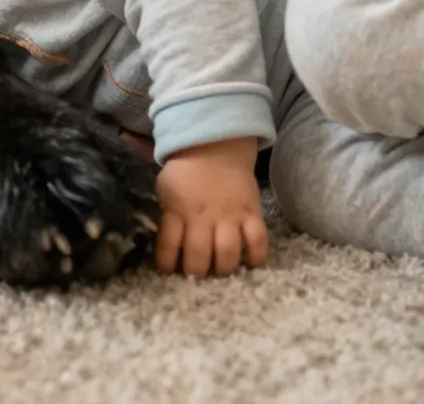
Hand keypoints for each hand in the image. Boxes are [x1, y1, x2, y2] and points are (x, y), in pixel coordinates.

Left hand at [155, 137, 268, 277]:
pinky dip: (256, 257)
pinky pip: (258, 240)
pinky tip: (250, 264)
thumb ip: (167, 217)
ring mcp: (229, 215)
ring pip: (228, 253)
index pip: (168, 246)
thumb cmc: (186, 173)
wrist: (215, 147)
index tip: (169, 273)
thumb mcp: (166, 190)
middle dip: (196, 273)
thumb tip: (167, 248)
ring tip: (221, 271)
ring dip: (223, 269)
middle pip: (199, 256)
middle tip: (197, 276)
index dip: (166, 265)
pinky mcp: (251, 213)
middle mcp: (203, 216)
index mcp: (177, 211)